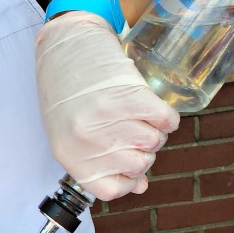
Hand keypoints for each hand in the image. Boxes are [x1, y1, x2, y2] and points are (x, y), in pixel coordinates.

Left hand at [35, 11, 178, 200]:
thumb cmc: (66, 91)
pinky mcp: (126, 95)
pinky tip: (160, 112)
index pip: (112, 190)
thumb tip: (141, 187)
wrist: (65, 41)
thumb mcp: (74, 135)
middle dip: (144, 150)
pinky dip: (168, 119)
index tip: (131, 163)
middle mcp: (87, 142)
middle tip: (135, 128)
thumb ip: (100, 163)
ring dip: (156, 131)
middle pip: (139, 165)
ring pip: (153, 143)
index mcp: (70, 157)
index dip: (129, 180)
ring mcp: (107, 119)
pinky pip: (163, 121)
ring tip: (143, 116)